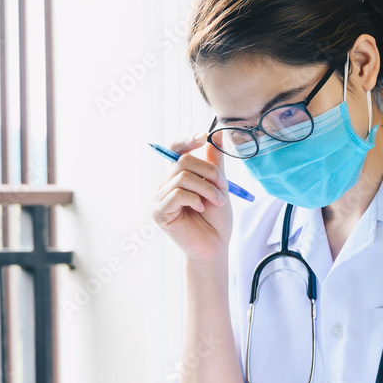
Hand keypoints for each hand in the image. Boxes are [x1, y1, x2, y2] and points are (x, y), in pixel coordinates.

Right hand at [152, 133, 232, 263]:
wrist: (214, 247)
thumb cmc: (216, 220)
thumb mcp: (219, 187)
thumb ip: (214, 163)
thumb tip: (215, 136)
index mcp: (178, 177)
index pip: (175, 150)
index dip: (187, 140)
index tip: (204, 136)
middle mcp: (165, 185)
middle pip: (183, 160)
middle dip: (208, 172)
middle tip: (223, 189)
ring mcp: (159, 199)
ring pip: (182, 177)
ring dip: (206, 188)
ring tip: (217, 202)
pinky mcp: (159, 212)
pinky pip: (177, 194)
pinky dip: (194, 199)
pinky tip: (201, 209)